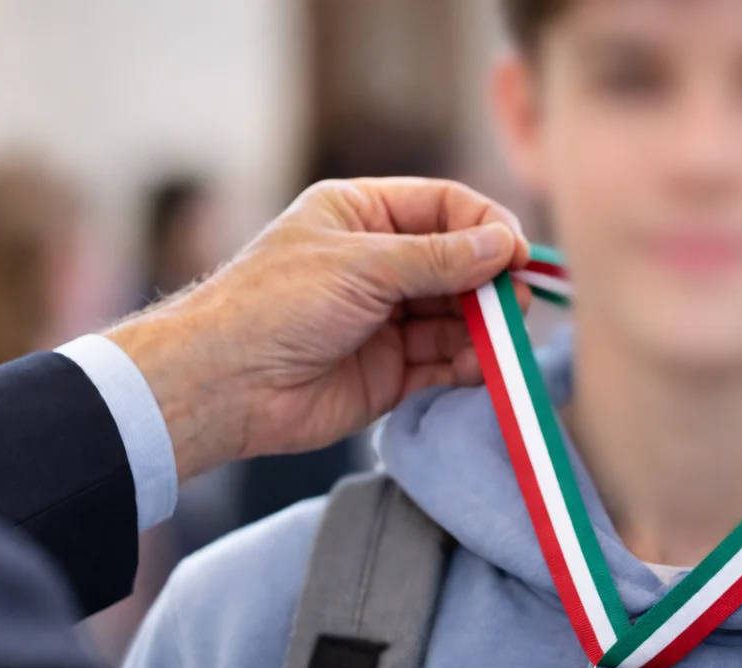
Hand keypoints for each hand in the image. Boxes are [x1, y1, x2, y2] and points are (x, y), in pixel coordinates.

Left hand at [107, 178, 529, 479]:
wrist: (224, 385)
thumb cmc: (275, 306)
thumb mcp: (362, 266)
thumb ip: (438, 259)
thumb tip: (503, 247)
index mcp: (361, 216)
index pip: (444, 208)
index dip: (486, 228)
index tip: (517, 255)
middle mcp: (377, 265)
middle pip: (459, 265)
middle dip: (490, 284)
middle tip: (516, 304)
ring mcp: (385, 320)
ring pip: (458, 318)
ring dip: (484, 329)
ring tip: (501, 340)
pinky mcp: (390, 372)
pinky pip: (444, 363)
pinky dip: (467, 366)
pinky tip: (478, 369)